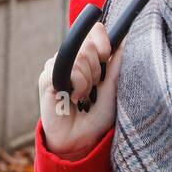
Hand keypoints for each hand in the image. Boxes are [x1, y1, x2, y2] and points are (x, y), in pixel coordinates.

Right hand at [37, 21, 124, 159]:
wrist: (80, 139)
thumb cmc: (96, 115)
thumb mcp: (112, 88)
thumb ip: (116, 64)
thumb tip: (125, 39)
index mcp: (87, 57)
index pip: (94, 31)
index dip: (102, 39)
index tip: (106, 55)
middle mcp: (70, 58)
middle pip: (88, 45)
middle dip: (96, 70)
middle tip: (91, 89)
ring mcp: (56, 66)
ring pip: (79, 58)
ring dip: (87, 81)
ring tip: (81, 97)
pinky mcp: (46, 78)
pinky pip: (67, 70)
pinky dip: (77, 85)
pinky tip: (72, 98)